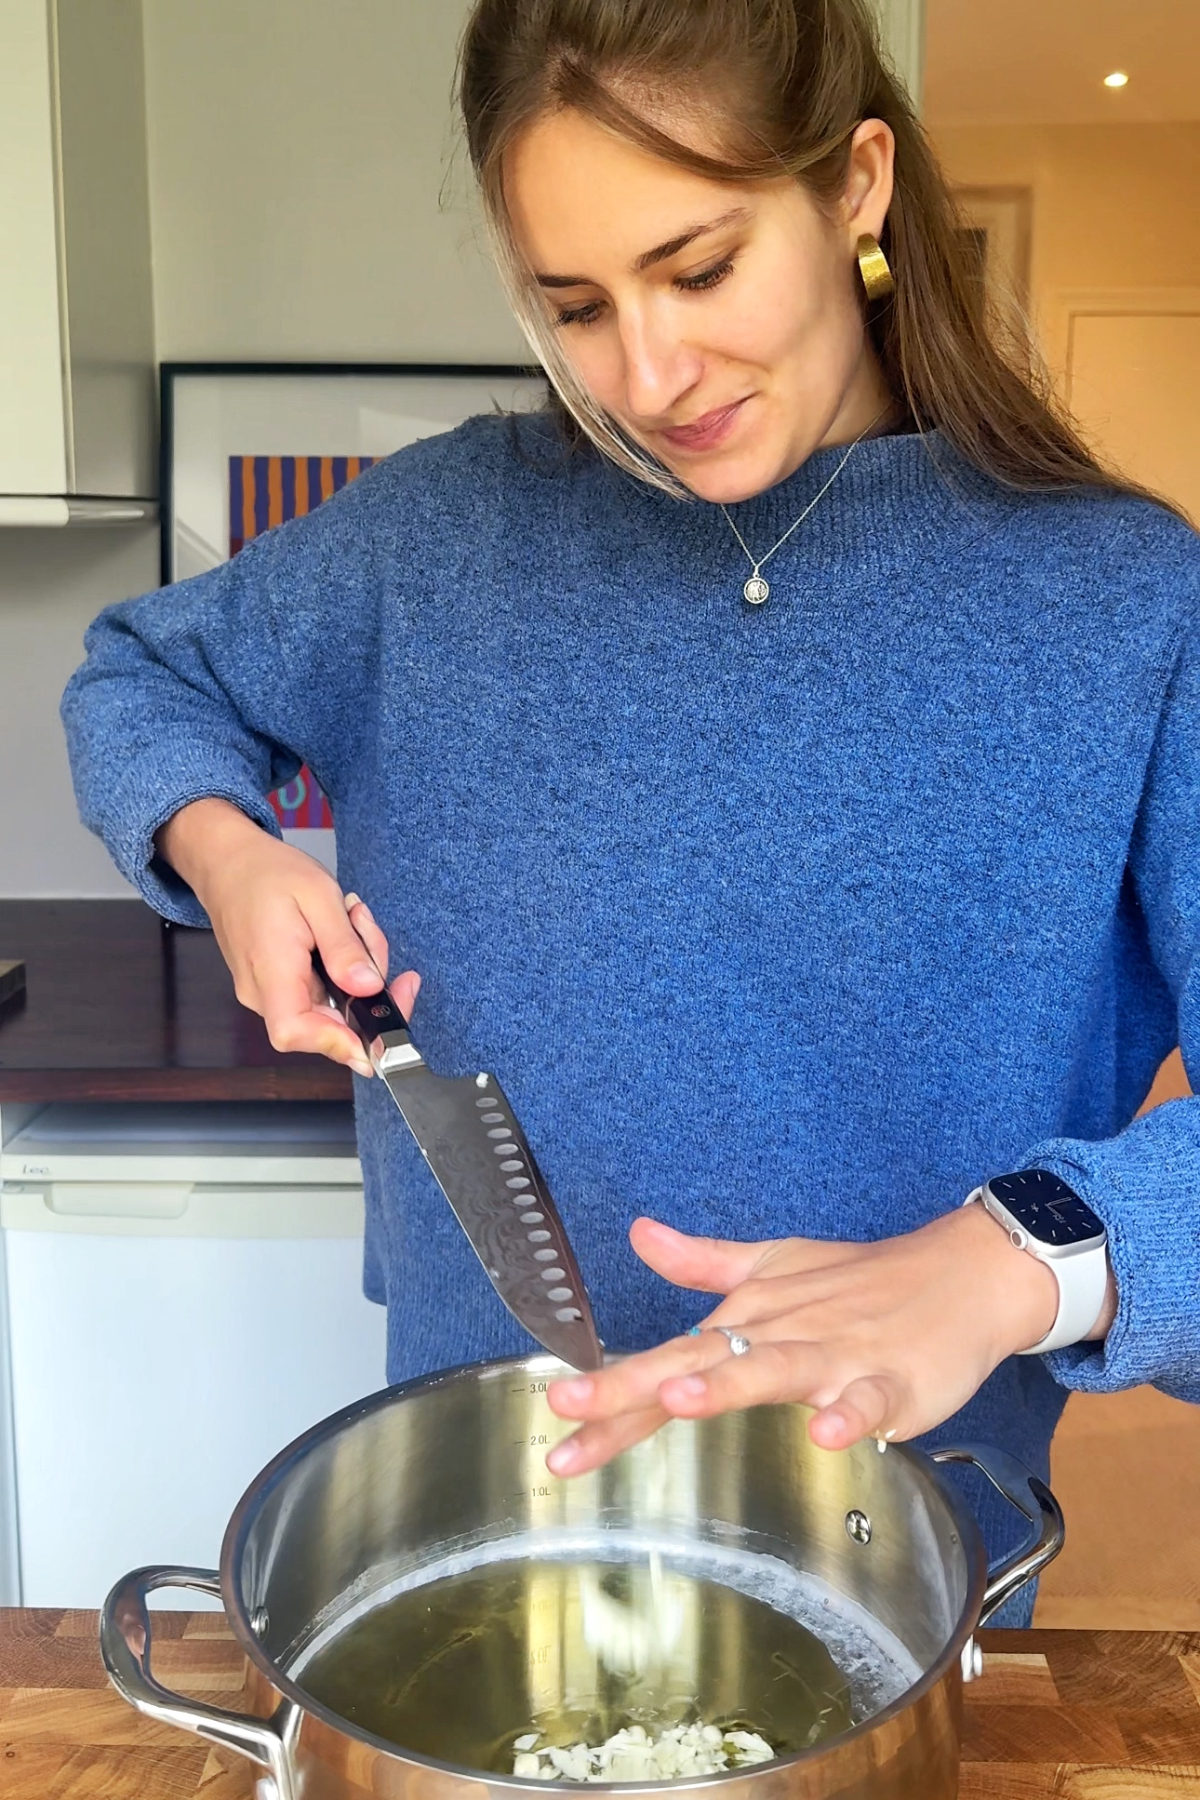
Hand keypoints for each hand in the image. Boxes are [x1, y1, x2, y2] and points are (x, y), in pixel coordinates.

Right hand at [156, 798, 418, 1074]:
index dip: (337, 1044)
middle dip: (367, 990)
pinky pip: (320, 993)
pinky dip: (341, 967)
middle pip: (327, 1022)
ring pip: (330, 1006)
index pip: (294, 1031)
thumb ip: (343, 946)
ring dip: (356, 970)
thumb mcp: (318, 896)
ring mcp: (268, 994)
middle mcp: (263, 994)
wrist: (227, 863)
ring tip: (352, 919)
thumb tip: (369, 987)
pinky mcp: (277, 987)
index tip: (377, 1035)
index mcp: (269, 970)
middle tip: (370, 933)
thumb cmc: (267, 873)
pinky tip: (342, 930)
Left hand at [545, 1205, 1060, 1475]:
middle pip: (698, 1364)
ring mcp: (835, 1355)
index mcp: (748, 1318)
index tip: (554, 1410)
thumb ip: (703, 1263)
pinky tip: (828, 1432)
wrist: (962, 1272)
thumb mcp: (775, 1266)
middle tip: (572, 1409)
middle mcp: (780, 1334)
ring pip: (775, 1370)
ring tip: (679, 1399)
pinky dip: (850, 1416)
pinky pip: (869, 1402)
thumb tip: (640, 1236)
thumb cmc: (863, 1279)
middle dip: (633, 1390)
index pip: (665, 1357)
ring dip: (727, 1384)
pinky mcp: (891, 1380)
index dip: (609, 1390)